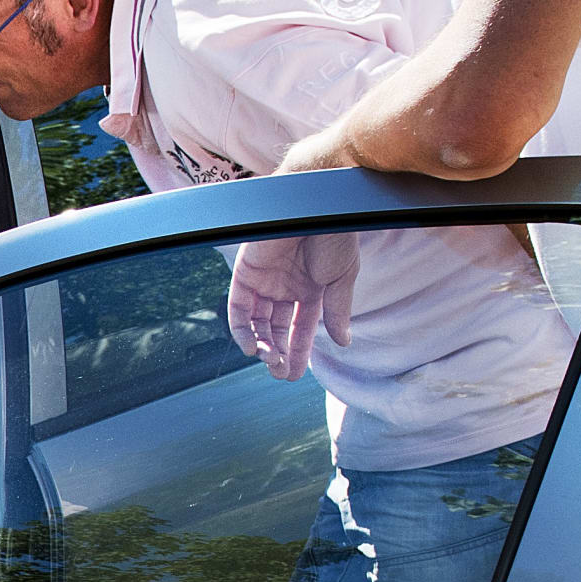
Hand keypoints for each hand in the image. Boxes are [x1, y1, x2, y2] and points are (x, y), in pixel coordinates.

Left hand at [226, 232, 357, 380]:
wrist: (315, 206)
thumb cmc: (334, 236)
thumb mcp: (341, 279)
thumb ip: (337, 311)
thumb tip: (343, 342)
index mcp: (309, 290)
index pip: (300, 329)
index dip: (297, 353)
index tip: (294, 376)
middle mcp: (285, 288)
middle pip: (276, 329)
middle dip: (278, 353)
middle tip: (281, 372)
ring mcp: (264, 281)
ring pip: (256, 323)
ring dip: (261, 345)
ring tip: (270, 361)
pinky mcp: (245, 273)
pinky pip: (237, 307)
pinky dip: (240, 329)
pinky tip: (250, 347)